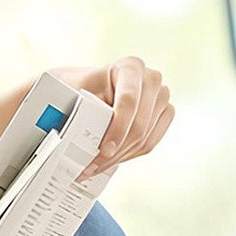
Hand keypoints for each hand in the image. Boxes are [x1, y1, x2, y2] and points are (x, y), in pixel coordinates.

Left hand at [50, 57, 174, 181]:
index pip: (128, 101)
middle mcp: (151, 79)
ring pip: (145, 139)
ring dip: (118, 158)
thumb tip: (71, 137)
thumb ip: (77, 108)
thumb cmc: (76, 86)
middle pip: (139, 125)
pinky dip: (128, 156)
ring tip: (94, 168)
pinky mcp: (163, 115)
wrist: (85, 87)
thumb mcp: (72, 90)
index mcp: (130, 66)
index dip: (118, 129)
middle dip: (115, 152)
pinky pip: (149, 144)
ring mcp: (161, 98)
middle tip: (90, 168)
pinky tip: (109, 161)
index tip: (103, 151)